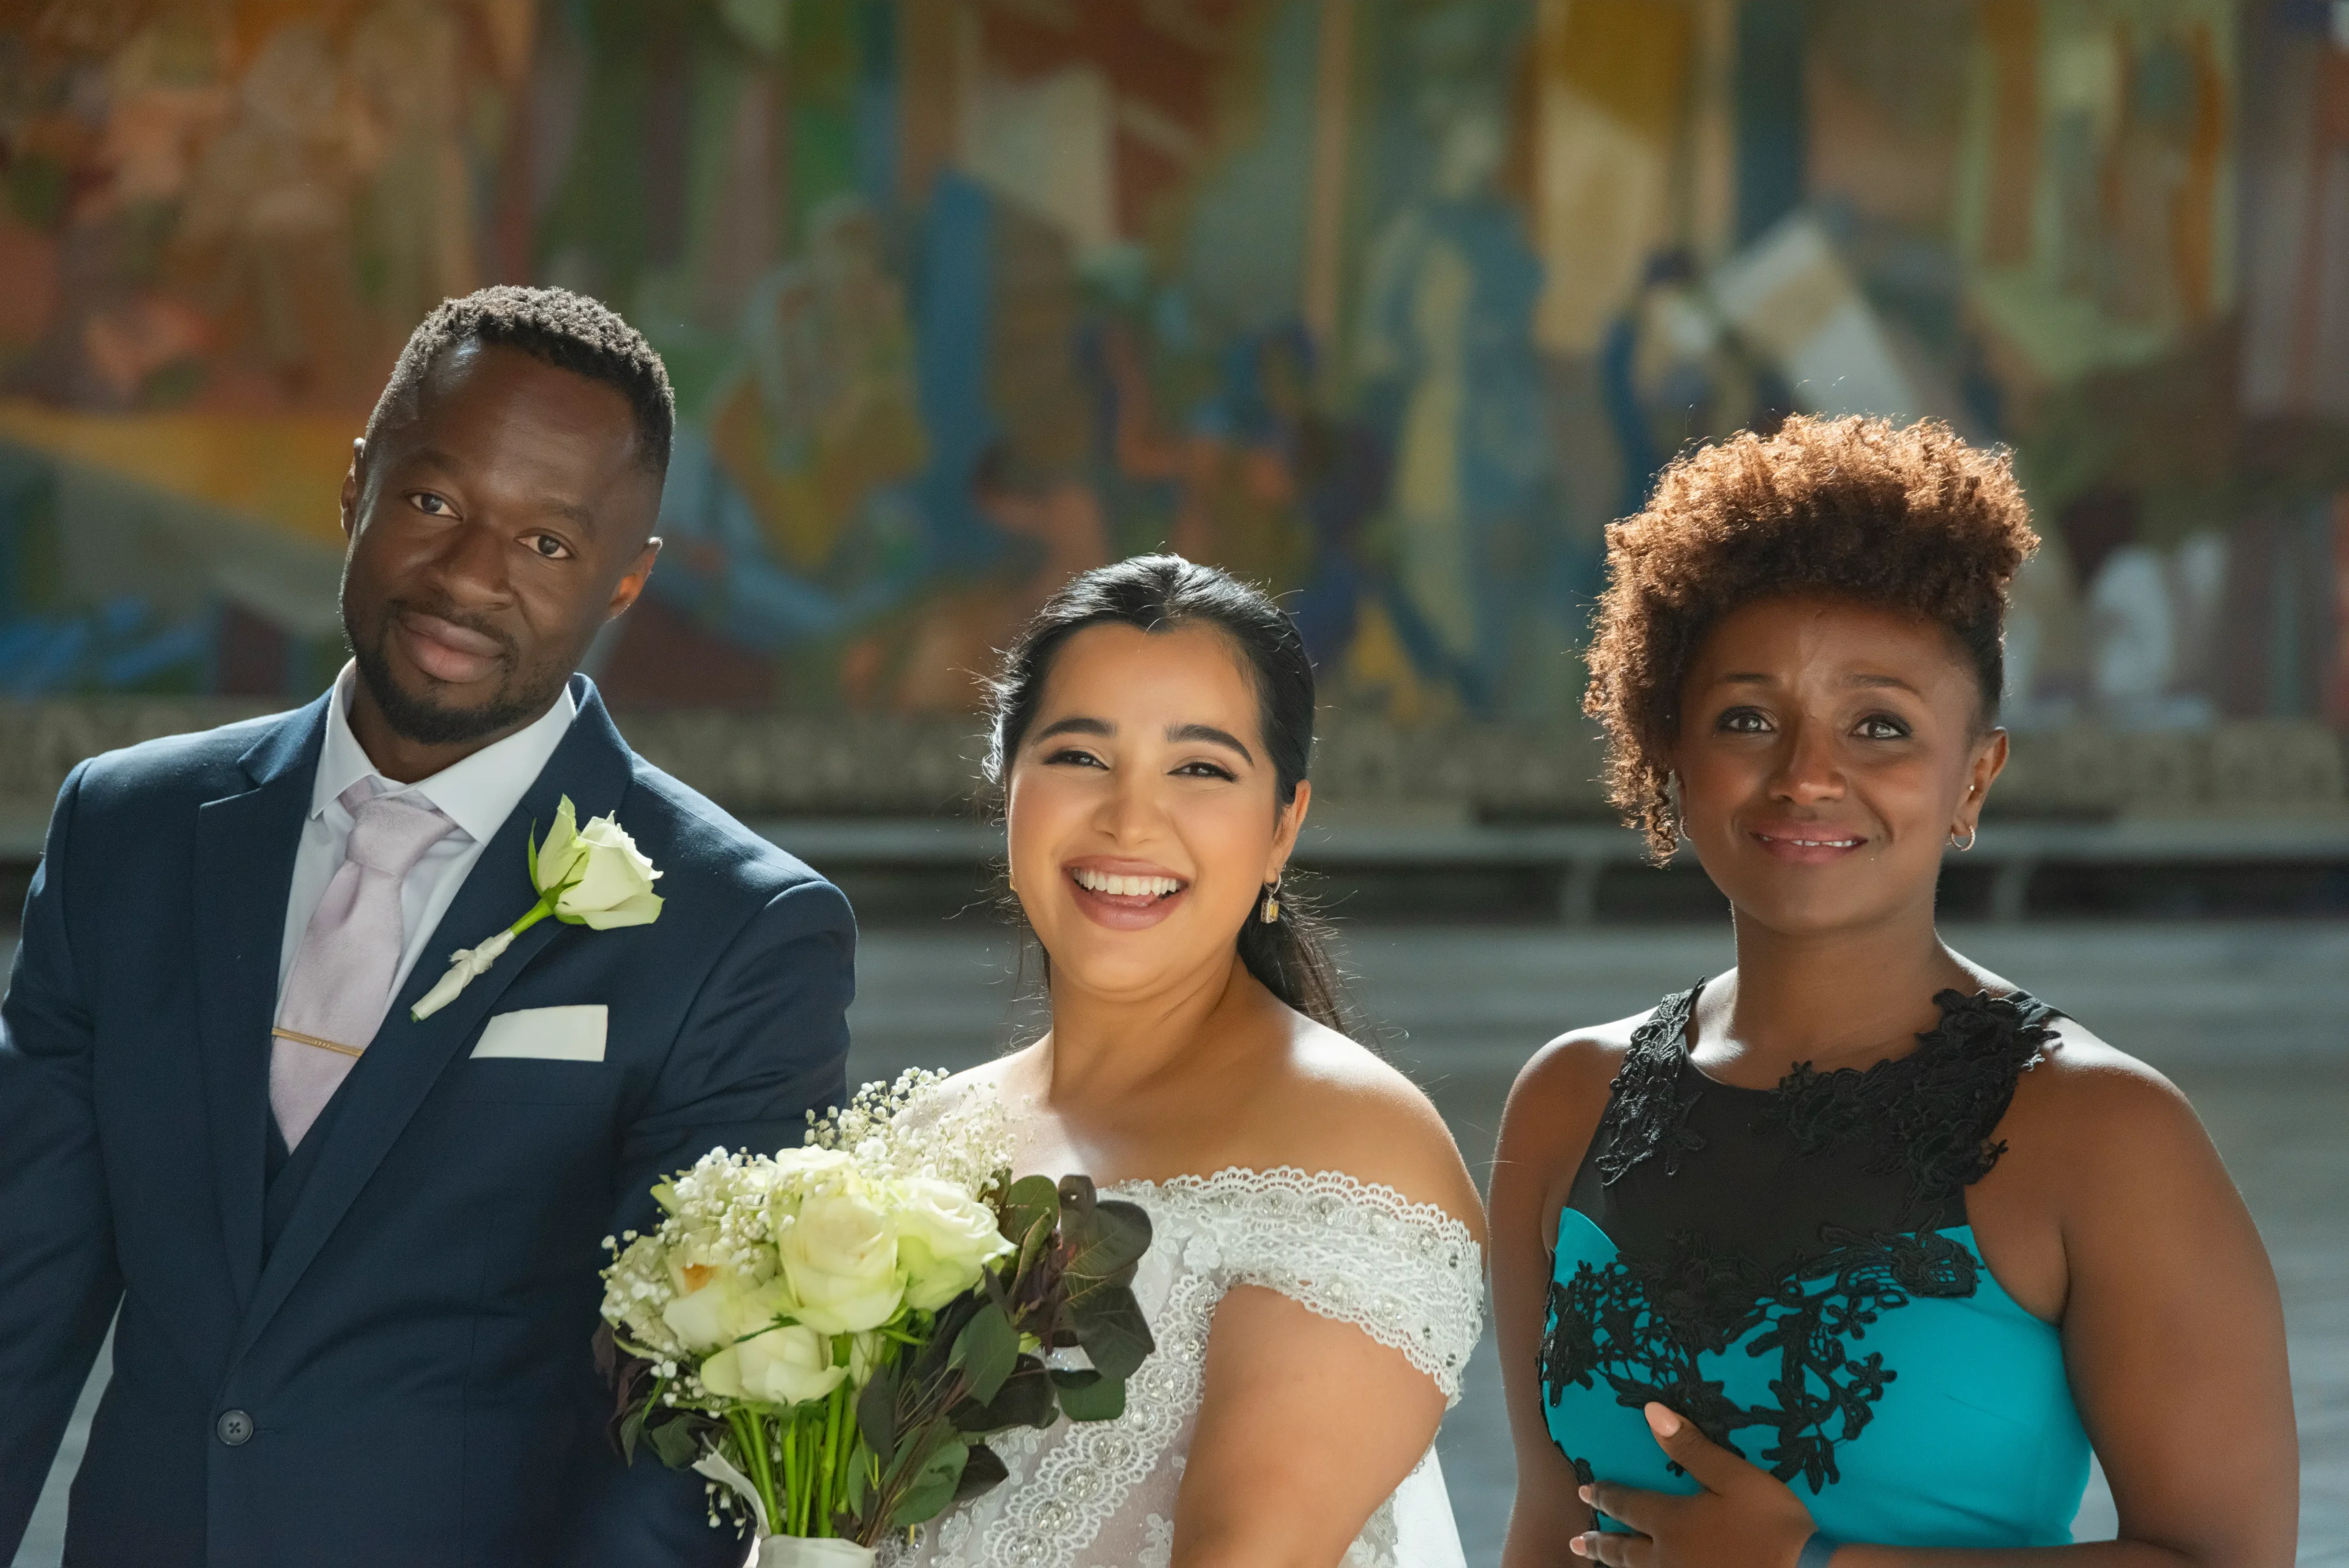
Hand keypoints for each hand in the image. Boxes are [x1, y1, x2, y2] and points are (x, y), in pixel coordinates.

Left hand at [1568, 1403, 1817, 1567]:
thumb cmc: (1770, 1523)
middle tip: (1575, 1541)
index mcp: (1672, 1522)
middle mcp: (1668, 1557)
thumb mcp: (1734, 1476)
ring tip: (1597, 1563)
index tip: (1584, 1491)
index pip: (1628, 1505)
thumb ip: (1691, 1447)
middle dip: (1599, 1543)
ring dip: (1615, 1566)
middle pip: (1624, 1550)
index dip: (1605, 1496)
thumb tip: (1651, 1412)